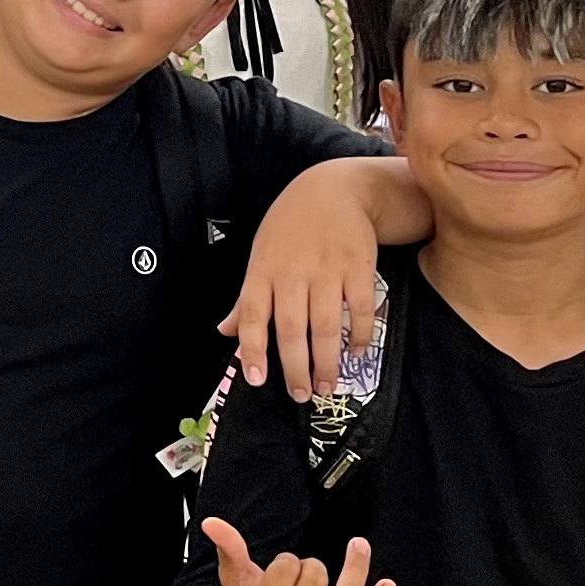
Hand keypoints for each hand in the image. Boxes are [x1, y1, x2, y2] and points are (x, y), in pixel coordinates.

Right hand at [202, 517, 397, 585]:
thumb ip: (228, 551)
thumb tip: (212, 522)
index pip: (286, 567)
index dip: (287, 562)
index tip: (282, 573)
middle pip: (315, 576)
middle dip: (311, 567)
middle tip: (302, 581)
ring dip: (355, 568)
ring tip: (359, 546)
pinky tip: (386, 585)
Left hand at [226, 167, 388, 397]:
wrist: (334, 189)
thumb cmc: (290, 228)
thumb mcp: (260, 255)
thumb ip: (245, 298)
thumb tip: (224, 332)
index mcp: (262, 271)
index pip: (252, 316)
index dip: (253, 350)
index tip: (257, 380)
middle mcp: (292, 273)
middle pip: (291, 329)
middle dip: (295, 367)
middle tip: (301, 395)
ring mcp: (327, 270)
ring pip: (325, 325)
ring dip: (326, 360)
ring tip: (326, 385)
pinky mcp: (359, 267)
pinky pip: (360, 308)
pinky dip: (359, 335)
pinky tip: (355, 353)